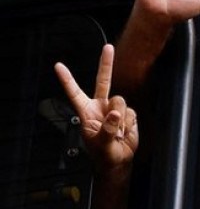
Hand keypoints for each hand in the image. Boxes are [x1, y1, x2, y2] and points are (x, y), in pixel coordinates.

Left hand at [55, 44, 137, 171]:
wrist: (119, 161)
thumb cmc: (104, 154)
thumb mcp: (101, 144)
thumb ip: (107, 129)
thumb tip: (115, 113)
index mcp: (86, 112)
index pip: (74, 93)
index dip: (67, 80)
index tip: (58, 66)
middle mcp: (100, 107)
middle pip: (103, 81)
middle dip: (106, 64)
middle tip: (108, 48)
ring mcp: (115, 110)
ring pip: (120, 101)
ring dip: (121, 118)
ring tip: (117, 133)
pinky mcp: (128, 115)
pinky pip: (132, 113)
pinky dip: (130, 124)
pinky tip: (125, 132)